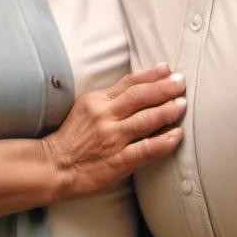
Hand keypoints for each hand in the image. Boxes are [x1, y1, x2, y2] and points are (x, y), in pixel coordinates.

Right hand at [41, 64, 185, 199]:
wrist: (54, 166)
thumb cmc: (73, 137)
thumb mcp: (86, 108)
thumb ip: (111, 97)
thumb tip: (139, 85)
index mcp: (98, 100)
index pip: (129, 83)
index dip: (151, 75)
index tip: (168, 69)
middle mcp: (105, 116)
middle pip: (140, 96)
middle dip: (164, 87)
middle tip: (181, 82)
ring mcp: (111, 139)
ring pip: (145, 119)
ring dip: (167, 110)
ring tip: (182, 104)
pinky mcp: (117, 161)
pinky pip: (145, 149)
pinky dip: (163, 142)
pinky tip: (177, 135)